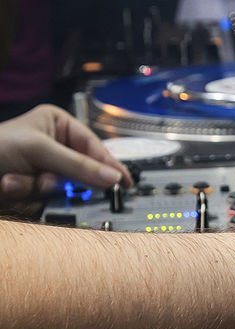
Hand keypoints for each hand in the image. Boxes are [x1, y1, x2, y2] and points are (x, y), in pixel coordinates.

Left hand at [0, 104, 131, 200]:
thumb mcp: (41, 150)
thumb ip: (79, 165)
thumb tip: (113, 178)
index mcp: (58, 125)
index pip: (93, 147)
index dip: (109, 166)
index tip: (125, 184)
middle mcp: (54, 146)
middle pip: (80, 172)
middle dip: (62, 180)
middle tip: (57, 184)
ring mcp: (43, 168)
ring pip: (62, 190)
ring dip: (37, 189)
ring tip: (15, 180)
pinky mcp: (33, 189)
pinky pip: (45, 199)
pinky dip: (25, 195)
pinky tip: (7, 185)